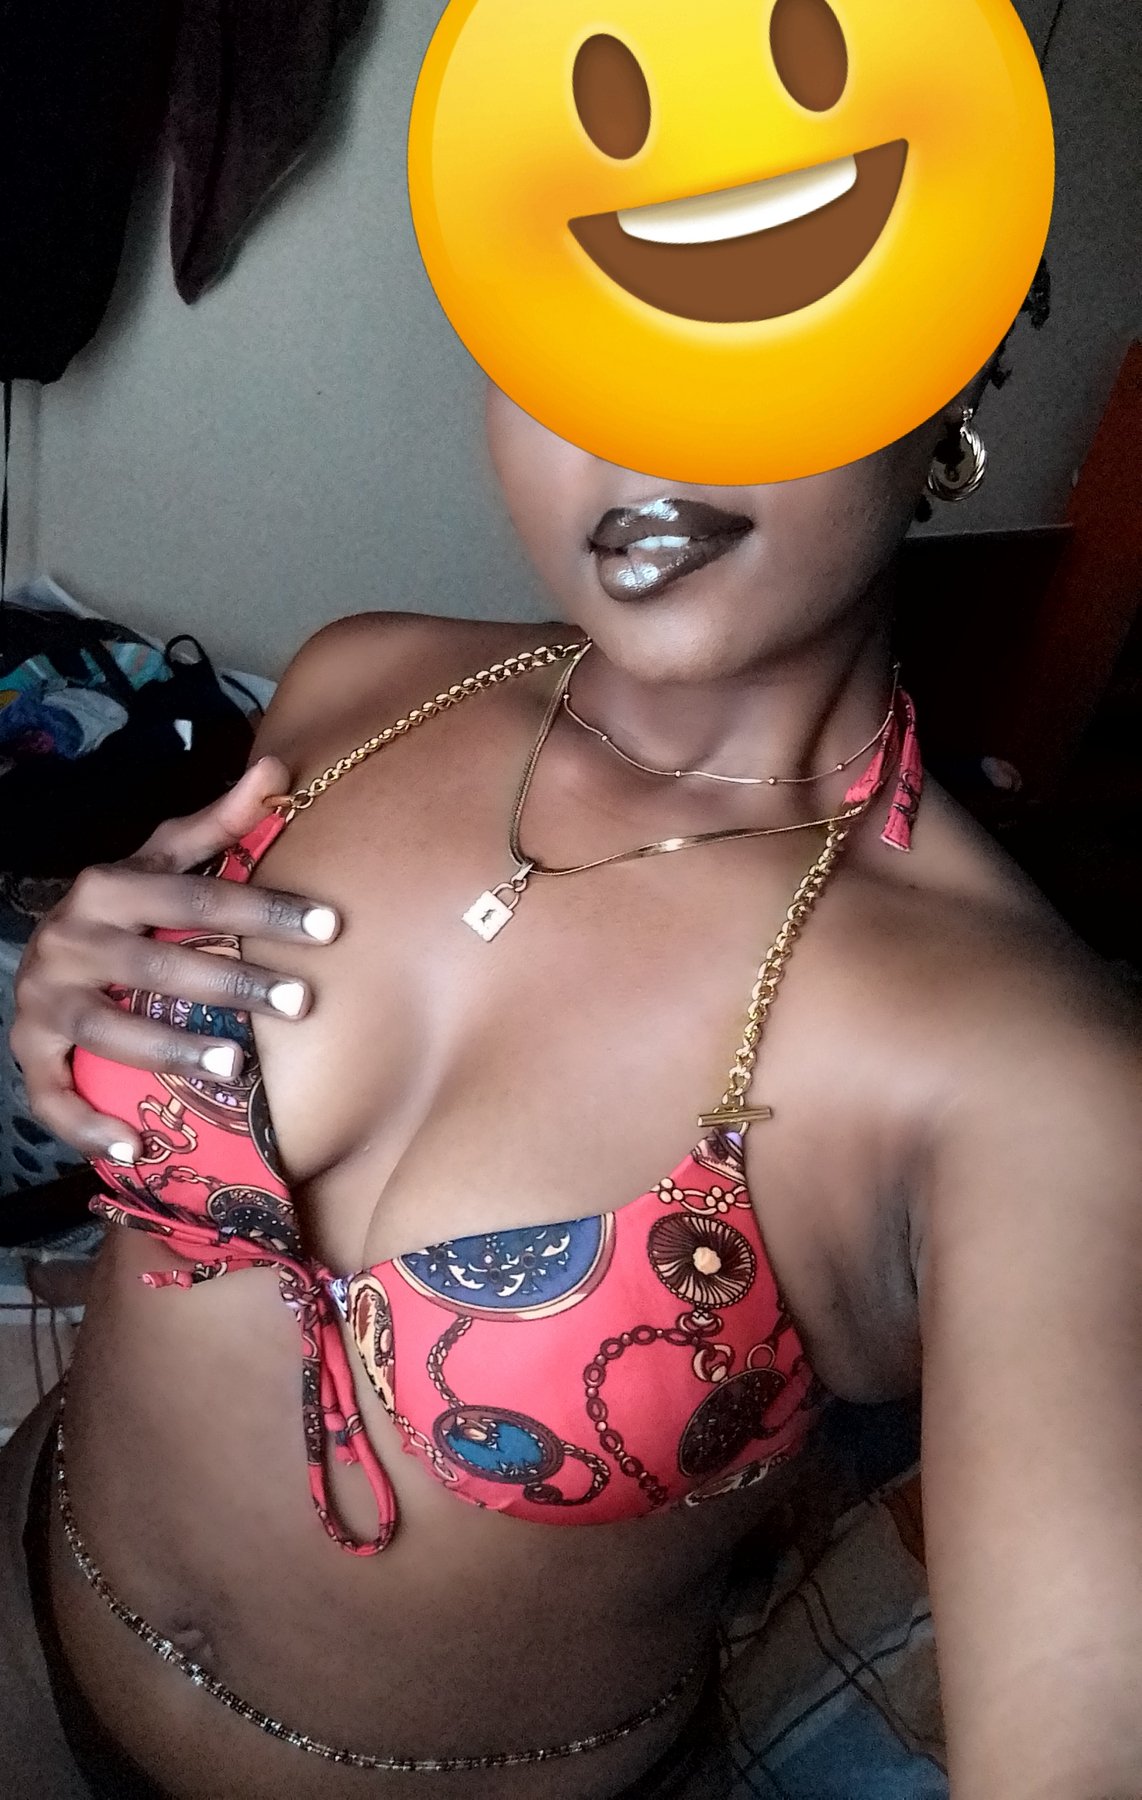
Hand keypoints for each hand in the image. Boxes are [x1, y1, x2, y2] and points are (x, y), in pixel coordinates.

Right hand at [10, 757, 339, 1163]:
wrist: (40, 956)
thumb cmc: (123, 910)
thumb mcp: (160, 862)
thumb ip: (218, 824)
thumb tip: (276, 769)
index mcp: (106, 889)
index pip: (194, 895)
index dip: (263, 907)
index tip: (330, 925)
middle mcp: (68, 941)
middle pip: (158, 963)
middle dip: (232, 982)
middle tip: (300, 1002)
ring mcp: (43, 1001)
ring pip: (109, 1029)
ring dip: (170, 1048)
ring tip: (233, 1064)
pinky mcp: (28, 1053)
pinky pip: (50, 1096)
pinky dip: (88, 1124)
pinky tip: (137, 1148)